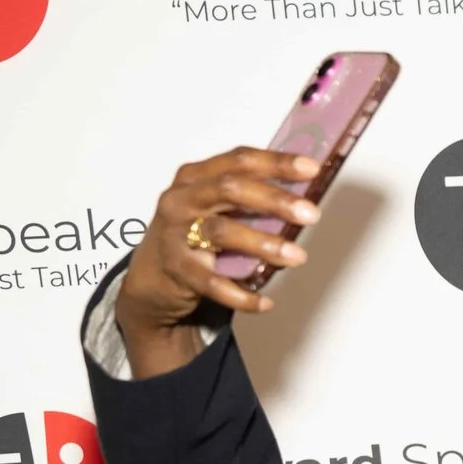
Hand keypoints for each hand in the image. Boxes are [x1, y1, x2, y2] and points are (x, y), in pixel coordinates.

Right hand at [115, 148, 321, 376]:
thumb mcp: (215, 211)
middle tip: (311, 214)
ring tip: (297, 256)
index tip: (312, 169)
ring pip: (222, 232)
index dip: (276, 163)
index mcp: (196, 177)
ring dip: (264, 244)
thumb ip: (250, 203)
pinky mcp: (176, 269)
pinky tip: (266, 302)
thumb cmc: (192, 238)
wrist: (151, 280)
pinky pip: (212, 282)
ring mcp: (175, 233)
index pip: (239, 161)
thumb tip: (303, 204)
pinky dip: (242, 294)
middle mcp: (182, 199)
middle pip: (230, 189)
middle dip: (275, 200)